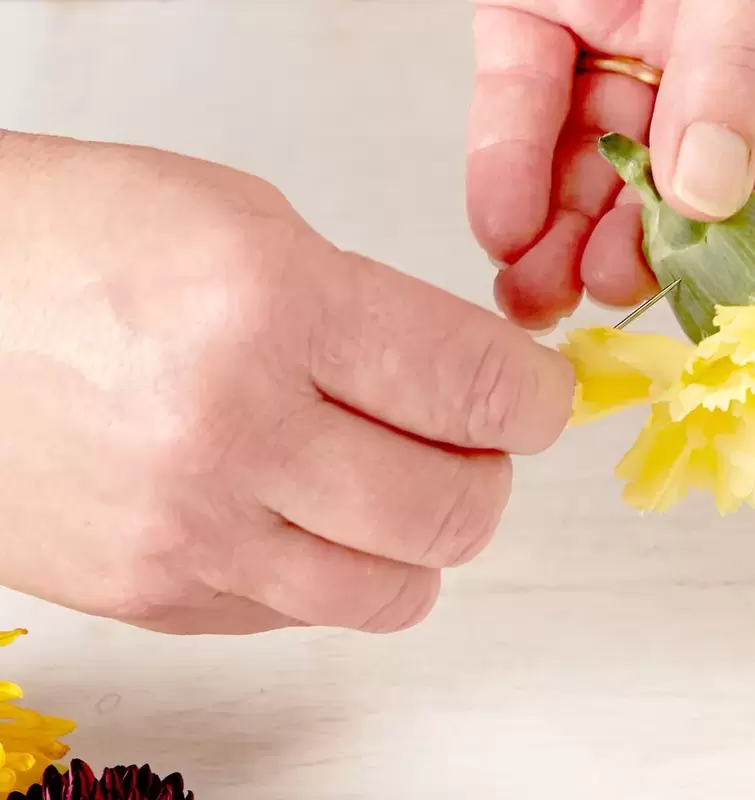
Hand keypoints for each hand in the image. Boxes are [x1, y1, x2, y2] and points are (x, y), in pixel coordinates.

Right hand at [0, 131, 573, 634]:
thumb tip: (469, 385)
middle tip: (476, 440)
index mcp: (270, 306)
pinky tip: (309, 512)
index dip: (536, 398)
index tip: (539, 397)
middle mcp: (231, 432)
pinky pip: (308, 615)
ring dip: (426, 539)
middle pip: (453, 510)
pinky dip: (340, 569)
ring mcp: (188, 532)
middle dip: (492, 473)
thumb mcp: (245, 222)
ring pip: (396, 591)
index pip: (476, 387)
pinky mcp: (153, 597)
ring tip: (399, 483)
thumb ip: (372, 312)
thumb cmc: (68, 242)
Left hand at [467, 0, 754, 329]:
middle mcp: (725, 64)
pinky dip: (506, 166)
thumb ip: (743, 64)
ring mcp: (633, 43)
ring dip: (563, 235)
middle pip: (683, 186)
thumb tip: (709, 188)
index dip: (750, 241)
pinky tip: (502, 226)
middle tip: (599, 300)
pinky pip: (522, 103)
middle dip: (636, 252)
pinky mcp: (545, 16)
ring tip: (536, 294)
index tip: (707, 295)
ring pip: (598, 162)